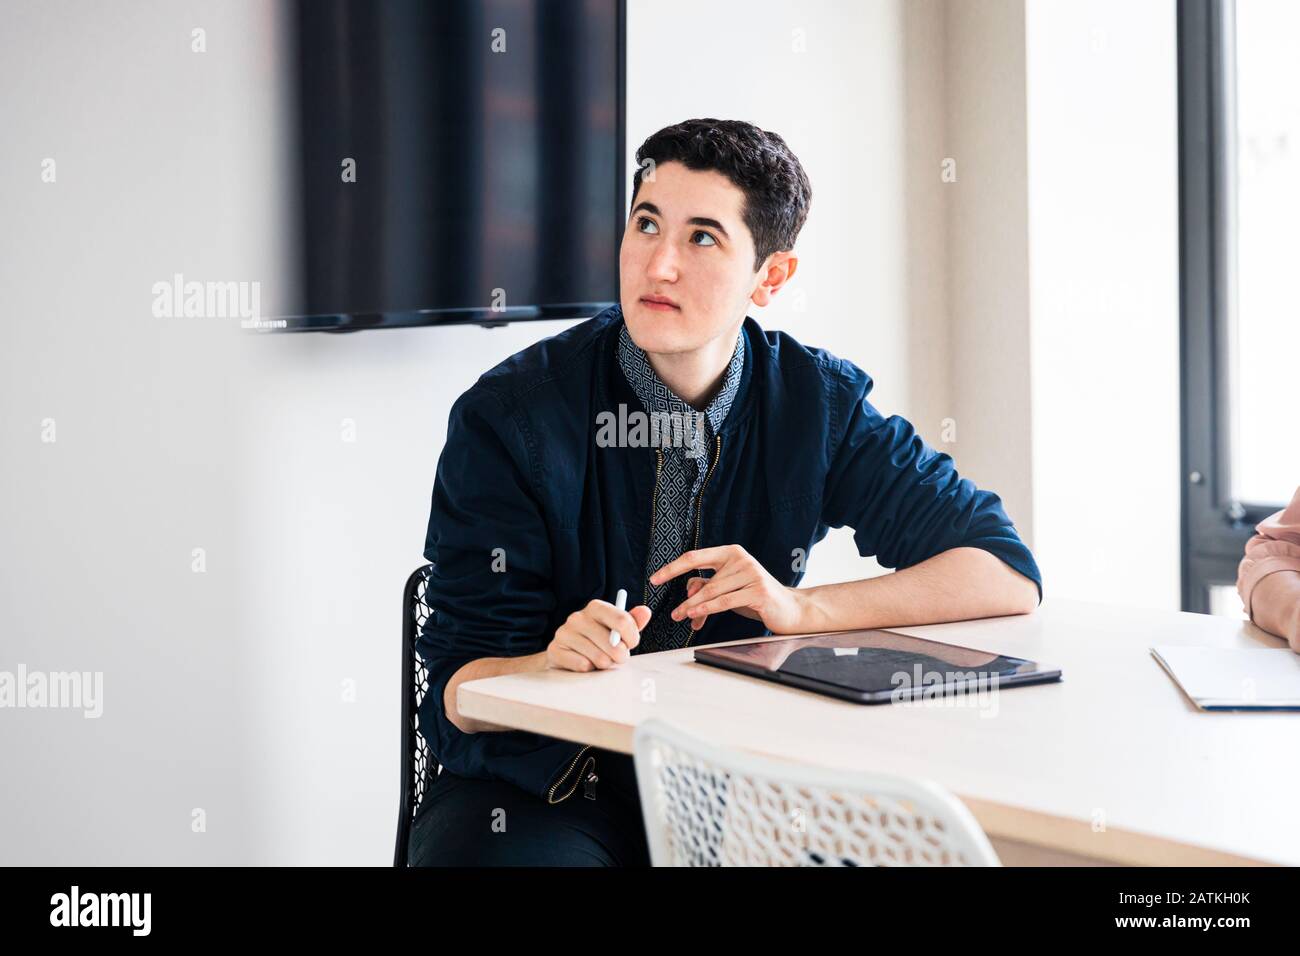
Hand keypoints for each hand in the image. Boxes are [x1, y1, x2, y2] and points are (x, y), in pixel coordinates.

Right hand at [546, 599, 650, 671]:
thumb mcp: (617, 629)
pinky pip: (583, 666)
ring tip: (601, 660)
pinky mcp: (554, 650)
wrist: (568, 654)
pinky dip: (589, 669)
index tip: (631, 644)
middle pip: (612, 643)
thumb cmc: (598, 641)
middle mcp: (577, 617)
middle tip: (618, 658)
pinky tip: (585, 663)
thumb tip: (645, 611)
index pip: (623, 621)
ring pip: (599, 658)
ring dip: (605, 664)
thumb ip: (632, 621)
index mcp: (595, 607)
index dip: (632, 637)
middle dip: (621, 656)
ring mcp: (563, 633)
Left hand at [650, 545, 805, 633]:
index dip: (672, 568)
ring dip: (694, 607)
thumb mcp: (728, 588)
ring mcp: (751, 573)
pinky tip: (695, 615)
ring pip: (712, 592)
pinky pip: (725, 601)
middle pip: (702, 580)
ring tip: (681, 617)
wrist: (790, 609)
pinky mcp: (758, 590)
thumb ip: (708, 585)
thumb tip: (687, 590)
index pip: (695, 557)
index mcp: (731, 552)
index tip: (655, 579)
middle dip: (686, 600)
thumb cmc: (755, 597)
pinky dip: (708, 608)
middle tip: (673, 613)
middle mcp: (740, 559)